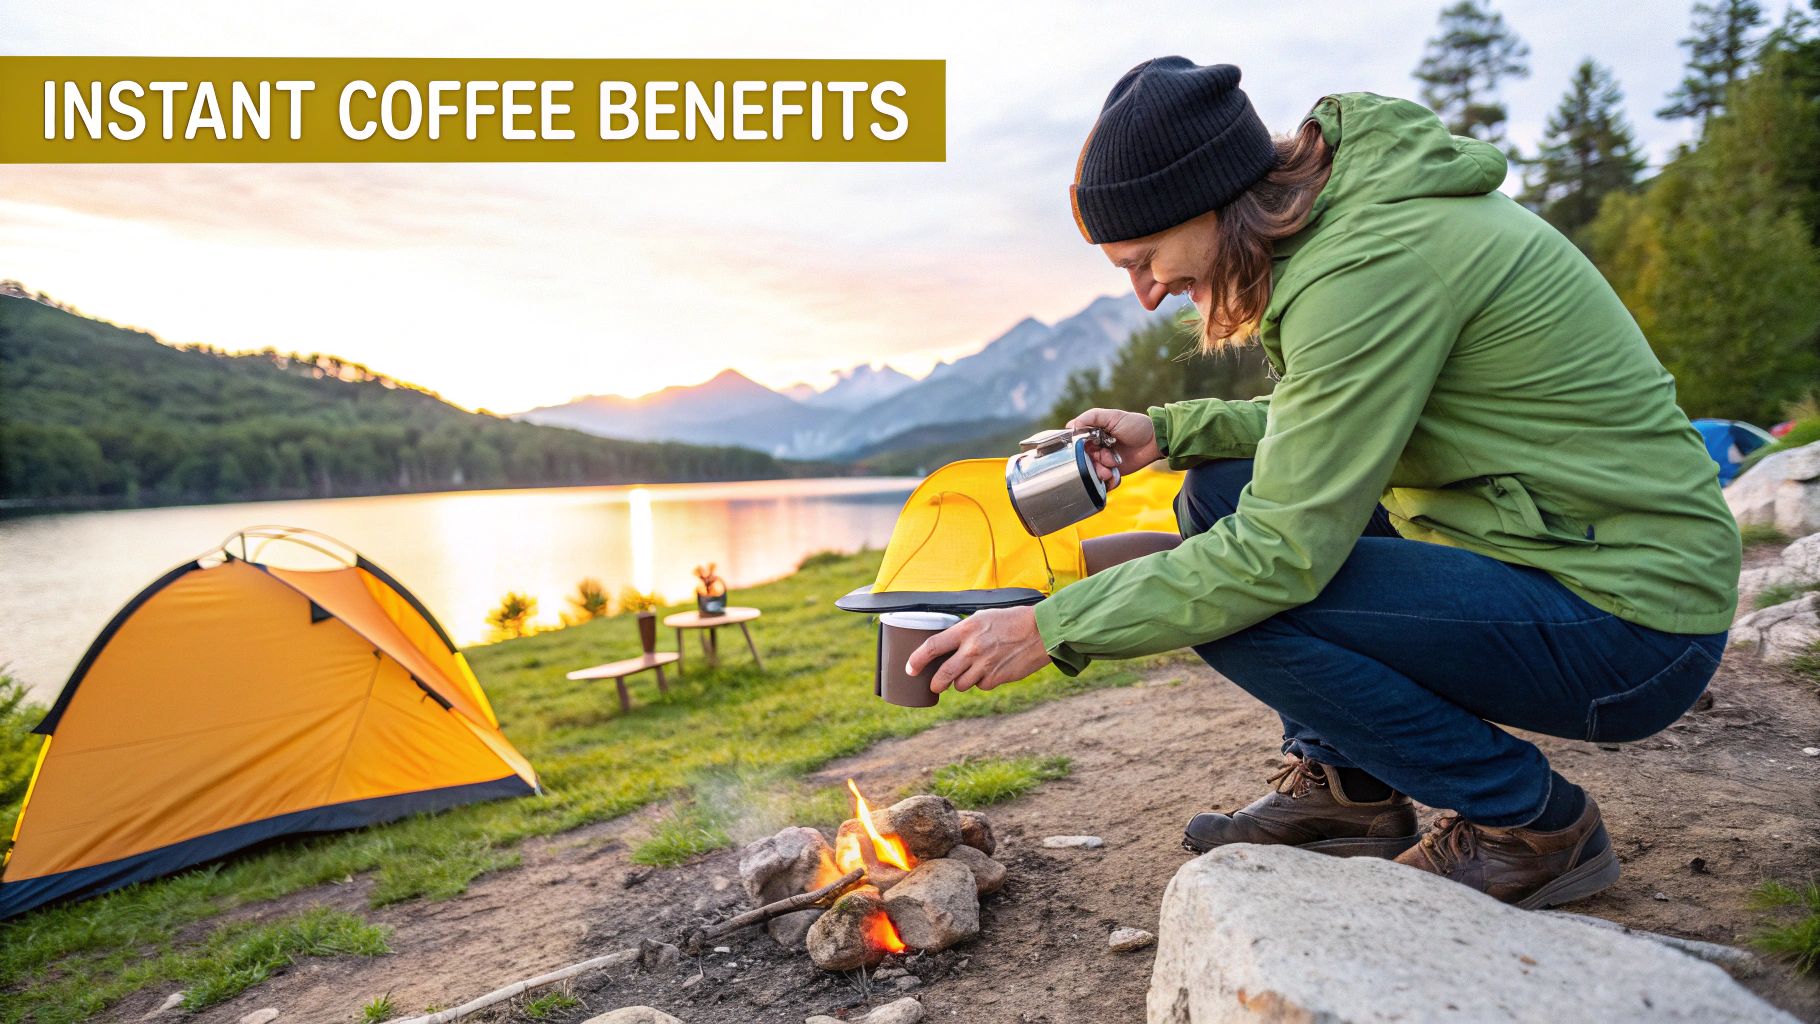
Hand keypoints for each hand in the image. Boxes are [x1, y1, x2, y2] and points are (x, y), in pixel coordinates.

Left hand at [904, 606, 1051, 694]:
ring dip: (961, 682)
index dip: (916, 660)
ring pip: (961, 685)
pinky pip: (981, 686)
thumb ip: (963, 632)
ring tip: (972, 670)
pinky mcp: (997, 678)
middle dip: (935, 684)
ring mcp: (985, 666)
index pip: (932, 647)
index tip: (910, 669)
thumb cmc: (1011, 620)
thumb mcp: (982, 617)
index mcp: (965, 629)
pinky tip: (992, 669)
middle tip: (935, 685)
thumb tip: (946, 647)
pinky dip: (982, 682)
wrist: (1042, 631)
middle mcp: (972, 649)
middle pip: (942, 675)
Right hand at [1065, 408, 1161, 488]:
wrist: (1154, 441)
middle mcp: (1095, 448)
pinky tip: (1113, 476)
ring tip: (1112, 468)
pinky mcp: (1112, 472)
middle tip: (1105, 460)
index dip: (1077, 449)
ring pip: (1092, 471)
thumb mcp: (1112, 416)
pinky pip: (1103, 482)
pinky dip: (1107, 482)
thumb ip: (1091, 418)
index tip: (1087, 450)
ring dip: (1100, 472)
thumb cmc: (1135, 425)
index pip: (1075, 444)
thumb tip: (1070, 426)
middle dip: (1091, 463)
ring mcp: (1103, 461)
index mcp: (1091, 434)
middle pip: (1082, 460)